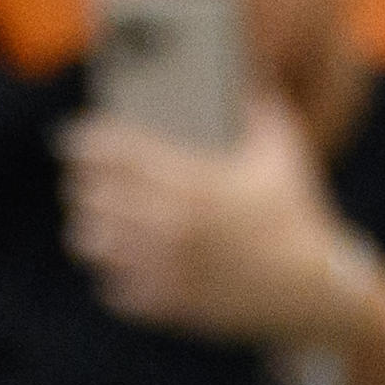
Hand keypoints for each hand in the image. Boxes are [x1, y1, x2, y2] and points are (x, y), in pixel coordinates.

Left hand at [58, 104, 368, 346]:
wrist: (311, 291)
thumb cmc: (297, 215)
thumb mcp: (282, 153)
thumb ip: (259, 109)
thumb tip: (243, 80)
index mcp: (192, 181)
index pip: (114, 151)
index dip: (85, 139)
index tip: (73, 137)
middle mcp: (170, 223)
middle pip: (92, 194)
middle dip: (83, 184)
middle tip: (82, 179)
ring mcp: (163, 267)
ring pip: (91, 241)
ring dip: (90, 227)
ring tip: (94, 221)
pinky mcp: (164, 303)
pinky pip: (111, 285)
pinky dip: (112, 271)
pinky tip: (121, 261)